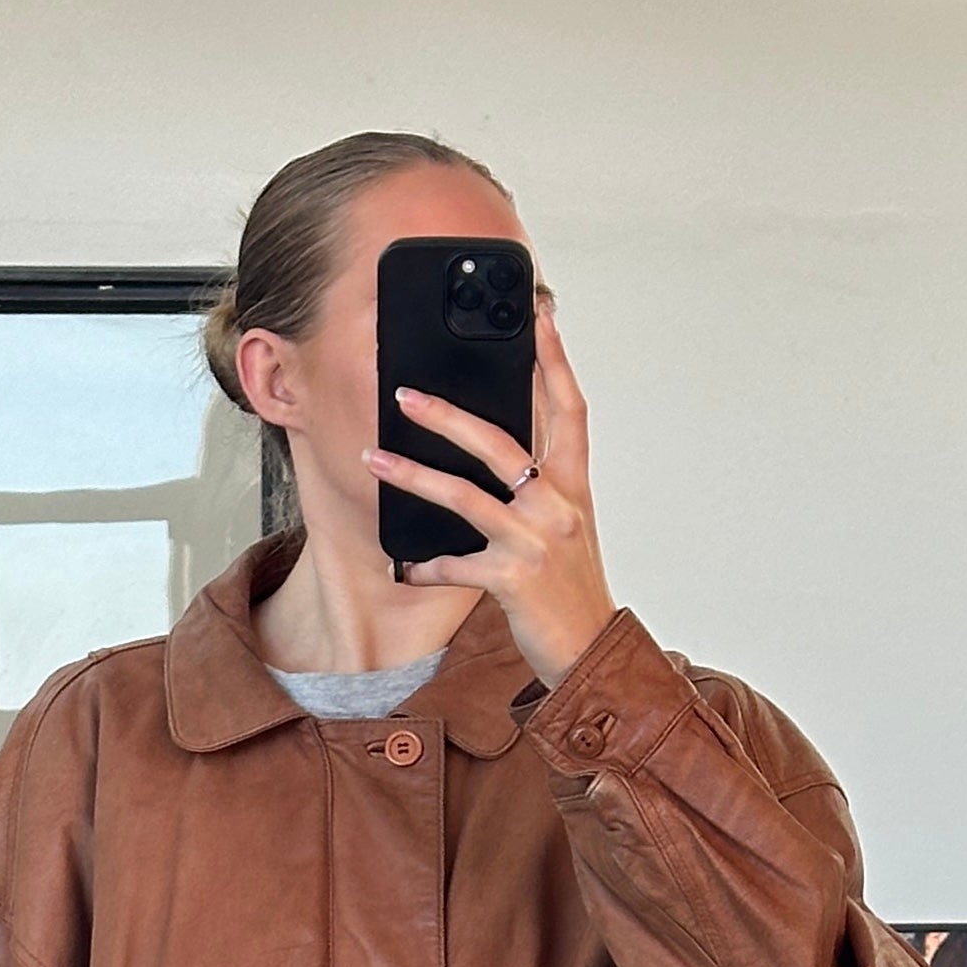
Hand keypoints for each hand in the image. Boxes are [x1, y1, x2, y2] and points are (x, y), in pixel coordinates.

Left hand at [365, 304, 614, 689]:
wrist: (591, 651)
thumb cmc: (573, 588)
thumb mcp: (568, 528)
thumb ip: (541, 488)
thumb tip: (503, 456)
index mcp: (573, 486)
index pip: (569, 408)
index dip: (555, 360)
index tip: (539, 315)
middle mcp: (557, 505)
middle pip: (499, 442)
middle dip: (447, 415)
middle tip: (406, 394)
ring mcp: (534, 541)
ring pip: (464, 496)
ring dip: (413, 475)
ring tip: (375, 459)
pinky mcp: (512, 579)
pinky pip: (455, 565)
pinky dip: (428, 566)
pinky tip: (407, 565)